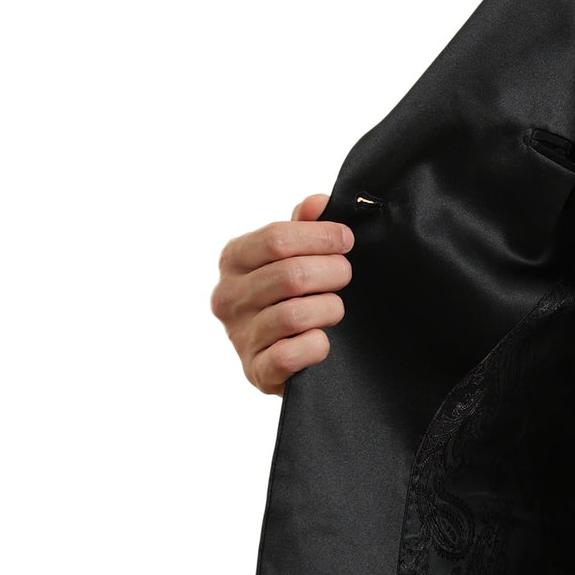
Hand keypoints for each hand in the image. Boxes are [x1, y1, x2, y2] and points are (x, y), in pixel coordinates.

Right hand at [210, 194, 354, 393]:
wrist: (283, 356)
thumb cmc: (289, 294)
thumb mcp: (292, 255)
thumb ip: (303, 226)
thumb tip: (318, 202)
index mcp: (233, 259)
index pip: (276, 238)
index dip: (321, 236)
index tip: (346, 240)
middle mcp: (227, 297)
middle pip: (291, 275)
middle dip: (333, 272)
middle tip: (345, 275)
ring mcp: (239, 336)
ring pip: (295, 315)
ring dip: (329, 308)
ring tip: (334, 308)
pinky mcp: (256, 371)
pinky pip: (292, 355)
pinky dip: (317, 345)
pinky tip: (321, 339)